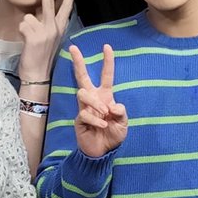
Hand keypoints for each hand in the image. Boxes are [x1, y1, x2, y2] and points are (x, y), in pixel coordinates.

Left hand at [18, 0, 77, 82]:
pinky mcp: (34, 37)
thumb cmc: (40, 57)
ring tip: (29, 40)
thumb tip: (37, 12)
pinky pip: (22, 24)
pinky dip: (20, 32)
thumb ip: (46, 25)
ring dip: (25, 26)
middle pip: (49, 3)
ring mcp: (45, 32)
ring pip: (29, 17)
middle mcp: (54, 28)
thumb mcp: (49, 39)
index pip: (66, 7)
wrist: (38, 74)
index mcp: (59, 29)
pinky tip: (26, 42)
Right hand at [70, 43, 127, 157]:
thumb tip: (112, 105)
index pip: (106, 76)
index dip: (107, 61)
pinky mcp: (79, 119)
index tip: (107, 46)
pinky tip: (102, 125)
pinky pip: (84, 113)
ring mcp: (84, 108)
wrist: (104, 151)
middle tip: (73, 47)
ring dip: (95, 103)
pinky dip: (95, 119)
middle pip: (82, 76)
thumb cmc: (113, 135)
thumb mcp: (123, 123)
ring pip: (83, 93)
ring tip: (104, 113)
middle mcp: (93, 99)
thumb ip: (121, 112)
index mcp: (105, 96)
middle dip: (78, 62)